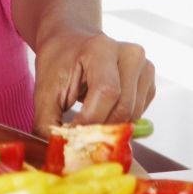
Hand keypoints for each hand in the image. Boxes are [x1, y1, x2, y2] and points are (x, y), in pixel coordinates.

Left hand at [31, 28, 154, 136]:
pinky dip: (120, 120)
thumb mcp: (44, 90)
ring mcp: (143, 66)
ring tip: (89, 120)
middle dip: (99, 128)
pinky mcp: (148, 80)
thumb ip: (47, 122)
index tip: (71, 136)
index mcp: (102, 48)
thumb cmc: (58, 63)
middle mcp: (129, 53)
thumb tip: (58, 153)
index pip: (107, 92)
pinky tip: (103, 110)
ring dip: (110, 126)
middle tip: (79, 136)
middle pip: (123, 107)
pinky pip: (138, 113)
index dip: (91, 121)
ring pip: (133, 115)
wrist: (71, 40)